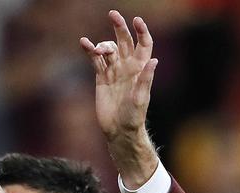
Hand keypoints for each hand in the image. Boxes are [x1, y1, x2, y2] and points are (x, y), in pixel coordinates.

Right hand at [80, 11, 156, 141]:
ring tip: (97, 50)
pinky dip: (90, 50)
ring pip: (108, 49)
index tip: (136, 20)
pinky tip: (84, 43)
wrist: (119, 130)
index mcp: (140, 69)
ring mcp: (114, 71)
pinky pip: (95, 60)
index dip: (141, 31)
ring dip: (102, 45)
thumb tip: (155, 60)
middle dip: (119, 27)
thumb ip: (146, 79)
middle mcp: (128, 67)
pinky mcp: (101, 78)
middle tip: (113, 14)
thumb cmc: (134, 116)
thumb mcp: (141, 98)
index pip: (143, 45)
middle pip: (124, 41)